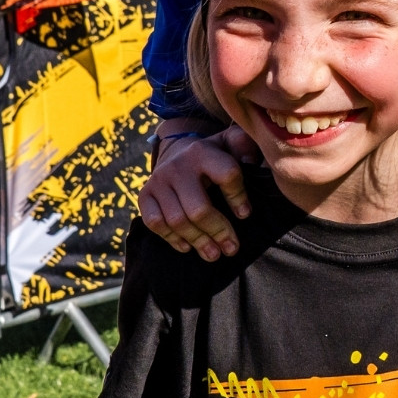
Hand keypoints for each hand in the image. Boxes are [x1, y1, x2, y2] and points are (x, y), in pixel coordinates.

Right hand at [136, 124, 257, 260]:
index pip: (226, 175)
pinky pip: (155, 223)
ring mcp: (158, 181)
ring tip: (213, 254)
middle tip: (231, 248)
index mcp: (203, 151)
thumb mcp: (230, 143)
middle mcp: (178, 166)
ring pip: (177, 220)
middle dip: (218, 231)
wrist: (175, 151)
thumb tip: (252, 160)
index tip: (245, 215)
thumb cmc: (211, 155)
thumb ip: (244, 145)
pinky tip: (187, 247)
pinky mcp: (144, 194)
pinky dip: (171, 238)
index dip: (238, 198)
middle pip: (198, 209)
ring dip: (198, 241)